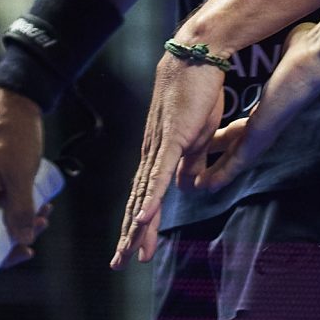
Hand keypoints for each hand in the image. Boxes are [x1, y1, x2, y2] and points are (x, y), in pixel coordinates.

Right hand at [0, 88, 50, 266]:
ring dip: (20, 226)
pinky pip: (2, 209)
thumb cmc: (12, 133)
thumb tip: (22, 239)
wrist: (14, 103)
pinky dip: (20, 212)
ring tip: (44, 216)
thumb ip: (21, 208)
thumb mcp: (21, 174)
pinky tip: (41, 206)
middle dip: (8, 243)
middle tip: (35, 235)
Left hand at [111, 47, 231, 266]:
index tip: (134, 250)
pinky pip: (160, 173)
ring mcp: (159, 147)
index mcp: (159, 155)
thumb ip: (191, 163)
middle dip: (130, 236)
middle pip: (138, 202)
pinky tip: (144, 217)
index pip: (145, 197)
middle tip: (120, 263)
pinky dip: (151, 197)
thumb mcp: (199, 136)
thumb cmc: (198, 93)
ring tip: (129, 252)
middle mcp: (152, 154)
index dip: (138, 225)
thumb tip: (187, 187)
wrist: (197, 57)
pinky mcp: (173, 138)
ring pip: (145, 194)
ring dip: (137, 226)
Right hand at [193, 30, 319, 197]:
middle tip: (196, 171)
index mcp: (271, 107)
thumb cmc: (306, 48)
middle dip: (218, 159)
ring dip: (218, 172)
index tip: (209, 141)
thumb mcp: (282, 49)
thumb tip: (281, 36)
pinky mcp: (265, 130)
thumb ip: (276, 48)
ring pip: (238, 159)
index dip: (227, 136)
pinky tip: (207, 184)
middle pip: (239, 147)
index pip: (245, 128)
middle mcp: (269, 122)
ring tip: (197, 186)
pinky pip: (241, 156)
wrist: (318, 55)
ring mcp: (268, 129)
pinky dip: (224, 171)